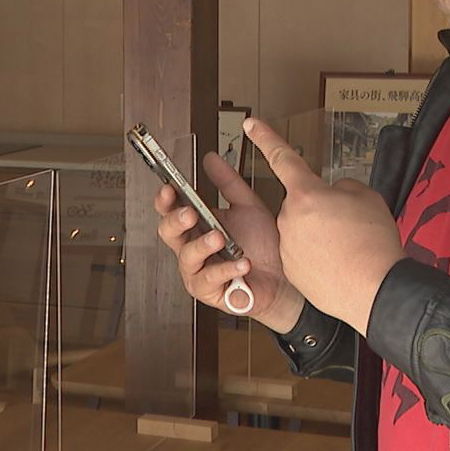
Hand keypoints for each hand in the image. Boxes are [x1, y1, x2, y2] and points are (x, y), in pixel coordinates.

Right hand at [154, 150, 304, 331]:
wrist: (284, 278)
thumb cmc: (263, 246)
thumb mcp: (247, 207)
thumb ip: (228, 183)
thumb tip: (211, 158)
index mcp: (197, 225)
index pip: (170, 209)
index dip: (165, 199)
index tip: (170, 188)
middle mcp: (192, 248)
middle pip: (168, 232)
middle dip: (176, 220)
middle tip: (190, 213)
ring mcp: (198, 271)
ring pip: (186, 257)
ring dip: (202, 245)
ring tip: (219, 238)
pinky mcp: (209, 292)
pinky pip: (209, 280)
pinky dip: (226, 269)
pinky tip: (241, 263)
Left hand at [240, 116, 404, 336]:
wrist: (375, 289)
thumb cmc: (373, 243)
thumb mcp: (367, 197)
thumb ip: (344, 187)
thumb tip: (334, 194)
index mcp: (306, 193)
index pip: (282, 157)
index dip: (266, 137)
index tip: (250, 124)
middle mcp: (289, 217)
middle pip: (303, 203)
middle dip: (321, 210)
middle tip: (348, 224)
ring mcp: (287, 245)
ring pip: (302, 230)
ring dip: (320, 235)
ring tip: (346, 247)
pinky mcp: (290, 269)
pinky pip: (302, 255)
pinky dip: (318, 258)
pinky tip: (337, 265)